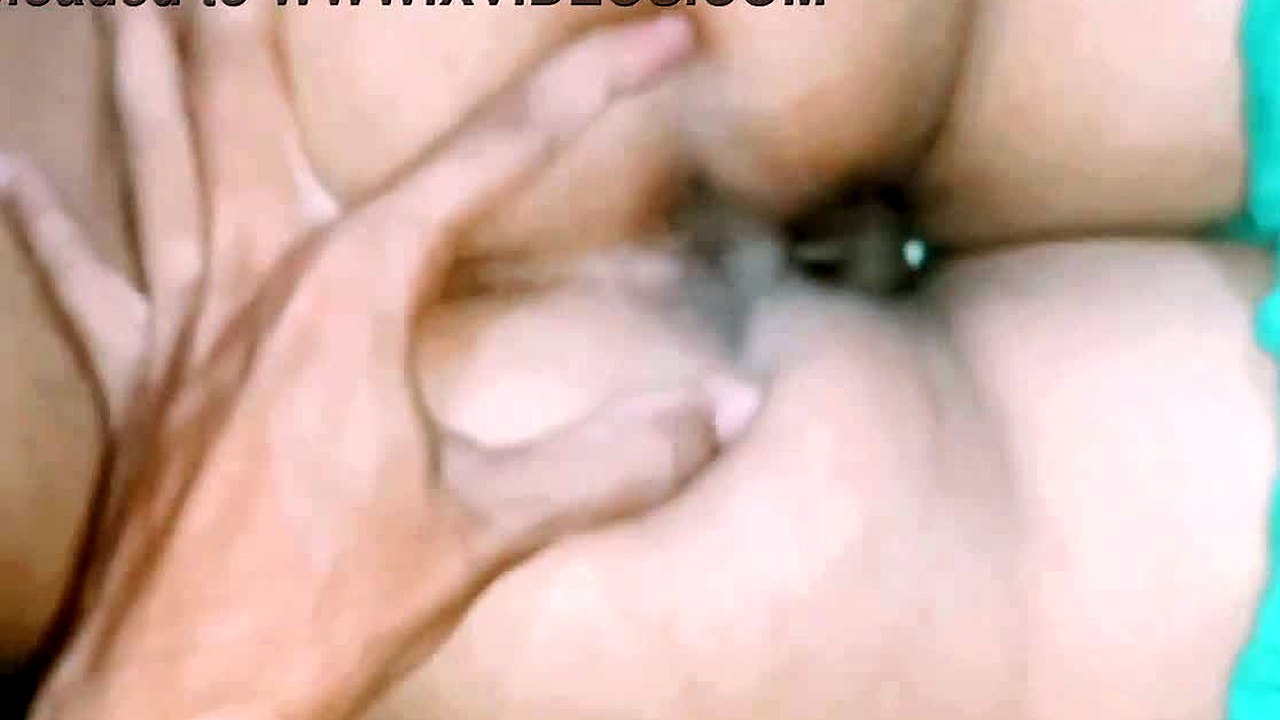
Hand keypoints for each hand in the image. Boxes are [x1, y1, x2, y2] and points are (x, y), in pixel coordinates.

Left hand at [4, 7, 752, 718]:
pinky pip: (81, 283)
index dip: (593, 87)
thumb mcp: (489, 531)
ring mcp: (180, 326)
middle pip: (247, 108)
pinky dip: (45, 224)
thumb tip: (731, 411)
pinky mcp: (135, 384)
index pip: (496, 160)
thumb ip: (615, 462)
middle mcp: (256, 280)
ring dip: (141, 67)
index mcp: (355, 296)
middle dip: (251, 18)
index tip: (664, 33)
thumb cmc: (327, 608)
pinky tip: (11, 168)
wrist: (182, 697)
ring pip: (151, 164)